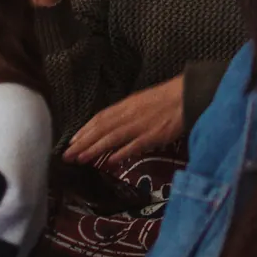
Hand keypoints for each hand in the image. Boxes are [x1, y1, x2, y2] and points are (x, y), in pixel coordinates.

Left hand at [65, 76, 186, 166]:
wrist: (189, 94)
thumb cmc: (168, 97)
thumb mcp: (143, 100)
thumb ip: (128, 112)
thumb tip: (112, 125)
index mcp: (127, 104)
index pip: (100, 118)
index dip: (84, 130)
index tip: (72, 141)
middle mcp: (129, 115)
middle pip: (101, 129)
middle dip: (83, 143)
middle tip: (67, 156)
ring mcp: (141, 126)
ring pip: (112, 138)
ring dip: (94, 150)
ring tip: (80, 160)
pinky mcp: (153, 136)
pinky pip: (134, 146)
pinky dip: (121, 154)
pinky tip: (109, 162)